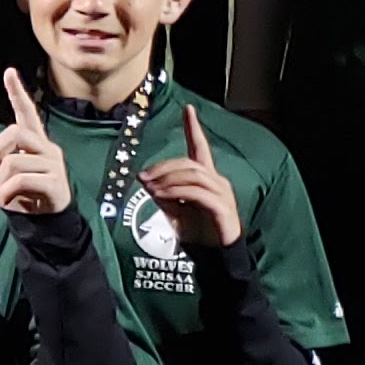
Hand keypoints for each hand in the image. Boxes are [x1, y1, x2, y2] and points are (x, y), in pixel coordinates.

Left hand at [0, 68, 73, 218]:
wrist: (47, 223)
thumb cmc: (24, 196)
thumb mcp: (0, 181)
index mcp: (33, 143)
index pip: (26, 112)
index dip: (17, 93)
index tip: (9, 72)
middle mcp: (46, 148)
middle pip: (14, 132)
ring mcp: (53, 165)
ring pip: (14, 160)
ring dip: (1, 180)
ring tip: (5, 192)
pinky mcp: (56, 183)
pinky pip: (21, 180)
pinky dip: (6, 193)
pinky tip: (6, 202)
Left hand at [135, 104, 244, 248]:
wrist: (217, 257)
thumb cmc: (198, 232)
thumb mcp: (176, 211)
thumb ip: (165, 195)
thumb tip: (149, 183)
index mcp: (207, 178)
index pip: (200, 147)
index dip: (194, 127)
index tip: (188, 108)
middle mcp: (217, 181)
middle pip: (189, 162)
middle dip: (163, 167)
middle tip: (142, 177)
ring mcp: (222, 193)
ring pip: (193, 175)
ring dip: (167, 179)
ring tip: (149, 187)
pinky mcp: (222, 208)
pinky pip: (197, 193)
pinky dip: (176, 192)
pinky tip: (161, 196)